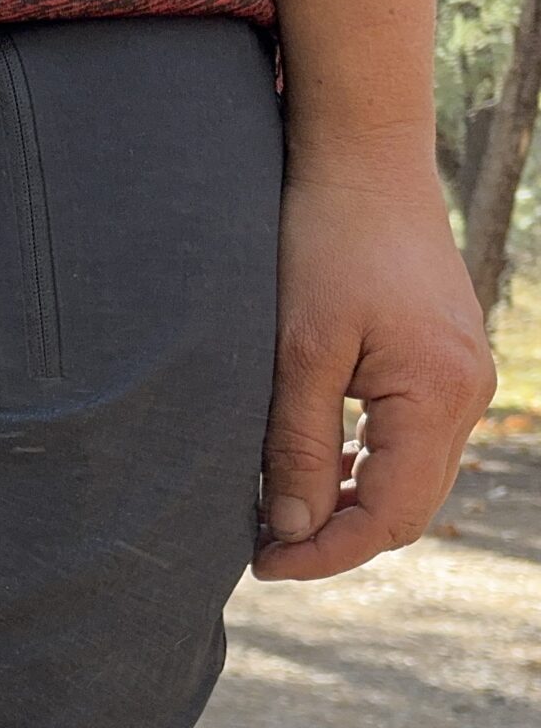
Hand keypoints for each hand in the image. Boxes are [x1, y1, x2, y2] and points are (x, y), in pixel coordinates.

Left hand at [253, 155, 494, 580]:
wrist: (364, 162)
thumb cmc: (327, 245)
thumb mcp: (298, 353)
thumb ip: (296, 445)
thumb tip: (289, 529)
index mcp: (439, 396)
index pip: (389, 516)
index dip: (325, 552)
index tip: (262, 565)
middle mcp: (467, 395)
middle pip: (407, 509)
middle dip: (336, 536)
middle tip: (261, 544)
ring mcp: (462, 379)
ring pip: (410, 479)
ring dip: (348, 502)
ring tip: (275, 508)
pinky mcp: (443, 364)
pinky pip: (410, 442)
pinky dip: (362, 465)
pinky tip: (310, 461)